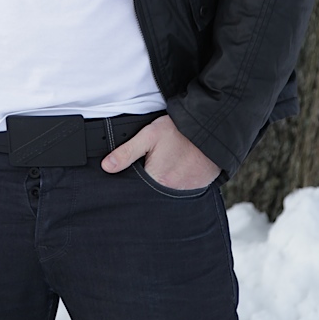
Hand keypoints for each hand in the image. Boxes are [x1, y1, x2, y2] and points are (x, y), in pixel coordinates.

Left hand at [101, 114, 220, 189]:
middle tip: (156, 162)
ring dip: (166, 182)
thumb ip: (126, 152)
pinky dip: (180, 181)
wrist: (212, 128)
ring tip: (168, 163)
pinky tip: (179, 167)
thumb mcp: (149, 135)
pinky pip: (184, 190)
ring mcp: (187, 191)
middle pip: (153, 191)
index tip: (138, 167)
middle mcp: (172, 191)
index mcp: (157, 180)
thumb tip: (106, 167)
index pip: (137, 188)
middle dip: (150, 181)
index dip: (135, 178)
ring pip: (168, 191)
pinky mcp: (199, 187)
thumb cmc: (179, 131)